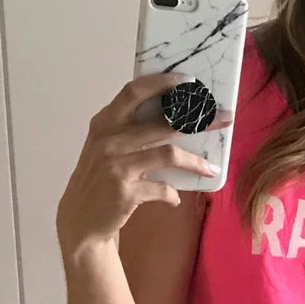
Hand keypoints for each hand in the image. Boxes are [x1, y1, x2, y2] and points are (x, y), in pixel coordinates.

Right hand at [56, 72, 219, 255]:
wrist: (80, 221)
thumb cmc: (99, 179)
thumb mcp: (106, 148)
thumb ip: (130, 130)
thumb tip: (177, 116)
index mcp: (105, 123)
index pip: (135, 91)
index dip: (163, 83)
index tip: (191, 82)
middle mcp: (109, 140)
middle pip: (162, 121)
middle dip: (199, 119)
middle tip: (224, 118)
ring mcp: (116, 166)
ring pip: (168, 154)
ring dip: (195, 161)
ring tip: (210, 168)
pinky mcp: (125, 192)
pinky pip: (162, 188)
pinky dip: (172, 194)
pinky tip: (174, 198)